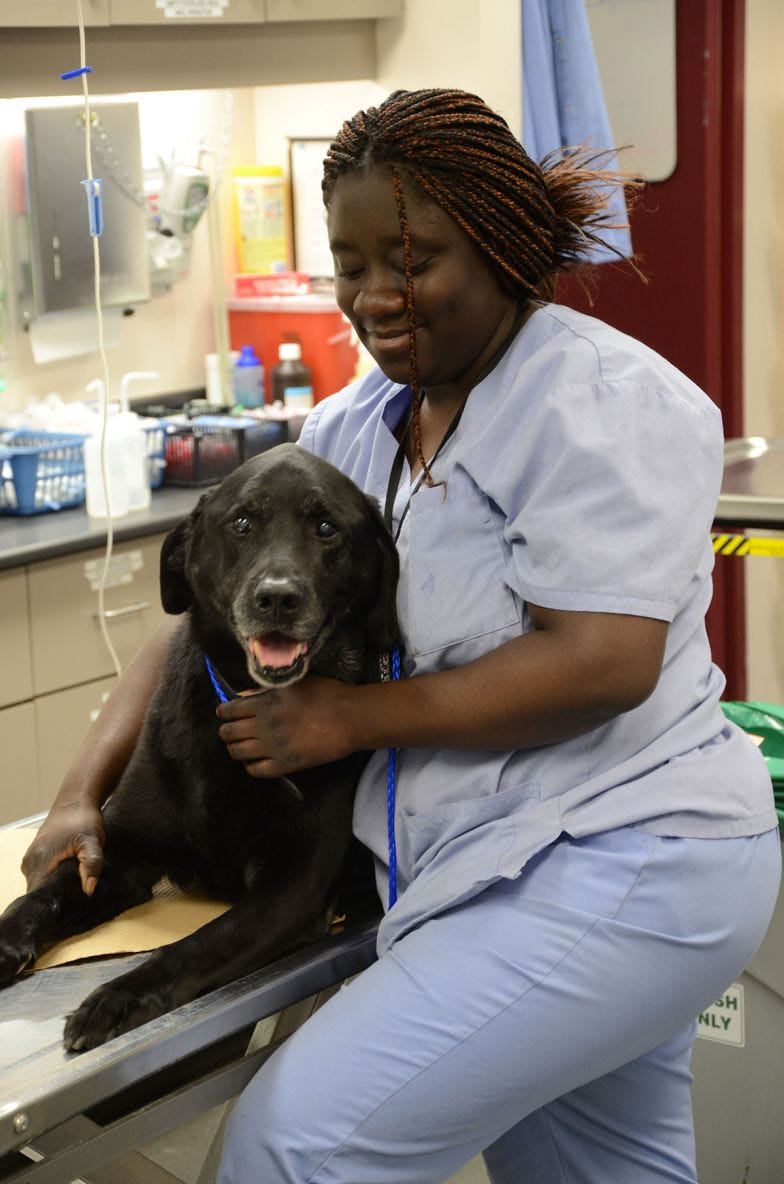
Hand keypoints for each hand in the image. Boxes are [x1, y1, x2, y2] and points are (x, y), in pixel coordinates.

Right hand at [21, 803, 105, 895]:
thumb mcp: (93, 841)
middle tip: (76, 897)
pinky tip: (66, 878)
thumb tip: (89, 889)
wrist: (75, 801)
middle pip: (38, 892)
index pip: (40, 896)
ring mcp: (30, 859)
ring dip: (53, 888)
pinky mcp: (34, 856)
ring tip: (72, 888)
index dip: (55, 903)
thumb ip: (92, 863)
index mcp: (39, 861)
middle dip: (55, 897)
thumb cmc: (84, 820)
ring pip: (39, 884)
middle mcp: (30, 862)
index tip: (71, 904)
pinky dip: (51, 879)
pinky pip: (40, 875)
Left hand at [216, 677, 358, 777]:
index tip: (224, 713)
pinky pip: (257, 771)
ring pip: (238, 753)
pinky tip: (255, 760)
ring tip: (242, 745)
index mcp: (265, 703)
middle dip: (226, 731)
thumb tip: (242, 696)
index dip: (223, 712)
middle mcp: (265, 726)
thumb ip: (265, 690)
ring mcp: (274, 747)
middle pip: (229, 733)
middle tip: (231, 730)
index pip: (230, 710)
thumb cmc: (326, 694)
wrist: (350, 718)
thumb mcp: (294, 684)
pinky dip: (251, 766)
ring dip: (235, 748)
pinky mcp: (286, 764)